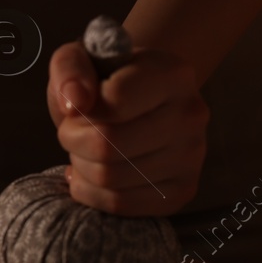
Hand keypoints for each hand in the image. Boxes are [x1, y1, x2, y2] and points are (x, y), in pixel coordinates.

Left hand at [45, 39, 207, 216]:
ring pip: (110, 177)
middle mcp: (191, 114)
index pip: (114, 102)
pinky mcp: (183, 190)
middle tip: (72, 133)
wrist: (139, 104)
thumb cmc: (104, 80)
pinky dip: (92, 193)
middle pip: (107, 145)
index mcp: (172, 73)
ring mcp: (192, 156)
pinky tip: (92, 173)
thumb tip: (75, 102)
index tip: (76, 107)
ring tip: (85, 151)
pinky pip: (120, 204)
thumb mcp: (79, 57)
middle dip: (73, 141)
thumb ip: (69, 69)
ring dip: (81, 167)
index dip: (79, 111)